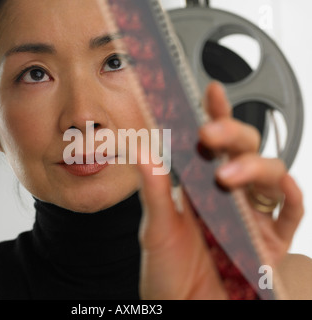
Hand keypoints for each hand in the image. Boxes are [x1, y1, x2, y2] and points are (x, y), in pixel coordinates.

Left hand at [136, 81, 303, 298]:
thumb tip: (145, 152)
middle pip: (244, 150)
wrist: (185, 312)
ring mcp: (251, 217)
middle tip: (210, 131)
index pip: (211, 145)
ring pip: (271, 174)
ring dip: (255, 166)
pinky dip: (291, 196)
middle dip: (233, 134)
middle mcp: (228, 196)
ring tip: (227, 174)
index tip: (209, 91)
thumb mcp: (157, 230)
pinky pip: (291, 212)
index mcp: (200, 188)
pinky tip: (280, 188)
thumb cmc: (168, 276)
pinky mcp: (270, 242)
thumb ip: (155, 192)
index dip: (215, 115)